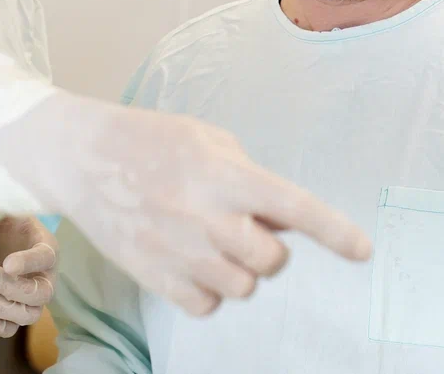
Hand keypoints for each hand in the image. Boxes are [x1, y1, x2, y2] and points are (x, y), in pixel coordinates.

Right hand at [0, 92, 371, 316]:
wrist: (82, 156)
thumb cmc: (150, 140)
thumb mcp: (208, 139)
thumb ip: (249, 176)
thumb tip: (280, 219)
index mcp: (225, 174)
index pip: (295, 207)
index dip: (334, 232)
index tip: (362, 250)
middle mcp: (206, 216)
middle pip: (271, 261)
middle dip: (268, 247)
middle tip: (244, 225)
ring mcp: (178, 250)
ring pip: (242, 288)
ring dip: (237, 269)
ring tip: (211, 240)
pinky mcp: (152, 275)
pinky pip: (206, 305)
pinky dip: (207, 290)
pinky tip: (190, 260)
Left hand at [0, 216, 56, 337]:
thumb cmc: (2, 224)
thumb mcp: (5, 211)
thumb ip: (2, 209)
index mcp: (46, 248)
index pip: (45, 257)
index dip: (28, 262)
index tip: (6, 262)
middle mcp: (44, 278)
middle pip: (41, 296)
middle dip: (13, 289)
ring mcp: (30, 300)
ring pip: (26, 317)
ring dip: (1, 308)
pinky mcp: (12, 313)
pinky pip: (8, 329)